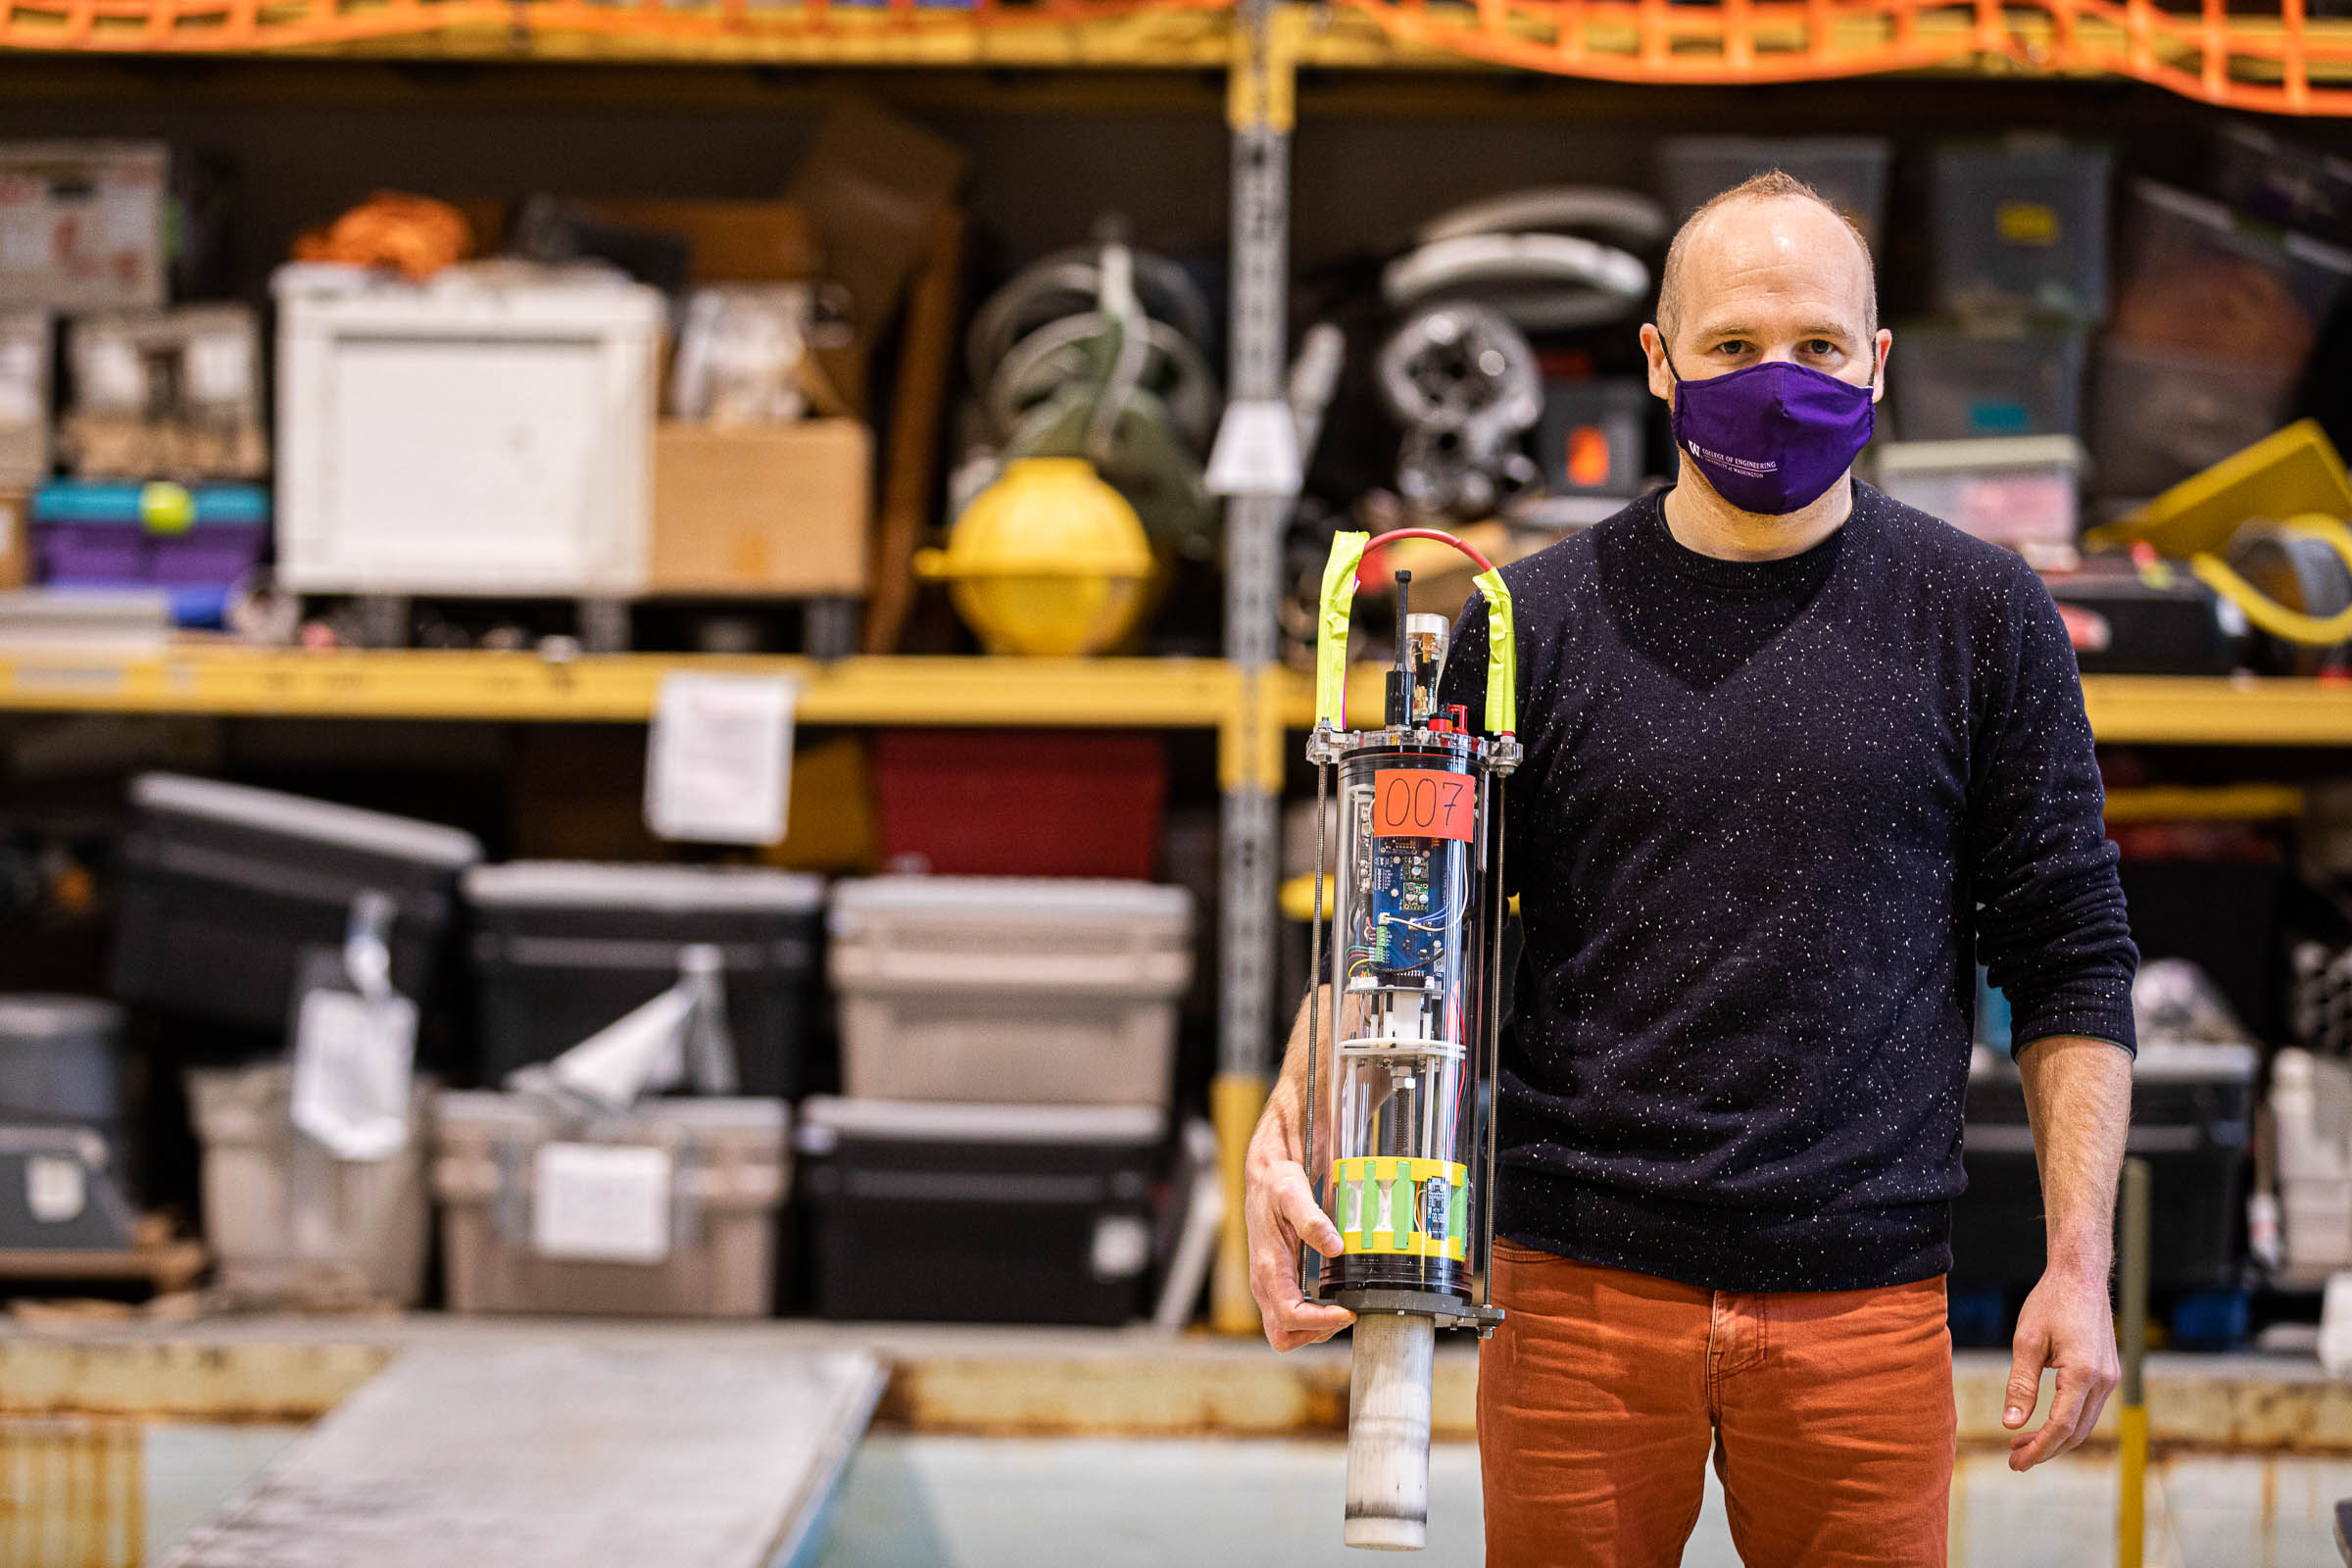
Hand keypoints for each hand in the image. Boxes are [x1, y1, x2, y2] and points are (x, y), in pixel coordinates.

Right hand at [1243, 1092, 1354, 1351]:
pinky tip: (1331, 1297)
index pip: (1291, 1316)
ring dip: (1314, 1328)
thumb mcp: (1293, 1192)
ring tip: (1341, 1307)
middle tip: (1343, 1313)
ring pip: (1286, 1329)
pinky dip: (1311, 1316)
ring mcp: (1269, 1284)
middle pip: (1283, 1335)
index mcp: (1268, 1268)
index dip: (1321, 1322)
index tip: (1348, 1312)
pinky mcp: (1276, 1281)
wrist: (1264, 1173)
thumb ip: (1312, 1221)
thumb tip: (1334, 1248)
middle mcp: (1264, 1282)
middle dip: (1315, 1332)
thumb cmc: (1276, 1182)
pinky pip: (1289, 1314)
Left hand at [2002, 1265, 2120, 1470]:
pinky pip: (2088, 1408)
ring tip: (2022, 1444)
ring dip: (2056, 1438)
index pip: (2061, 1426)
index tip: (2016, 1462)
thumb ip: (2020, 1385)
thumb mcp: (2026, 1342)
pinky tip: (2042, 1423)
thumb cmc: (2050, 1303)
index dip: (2038, 1448)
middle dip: (2046, 1450)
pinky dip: (2066, 1422)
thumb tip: (2011, 1424)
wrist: (2080, 1277)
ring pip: (2084, 1423)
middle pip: (2076, 1432)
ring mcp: (2109, 1378)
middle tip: (2015, 1460)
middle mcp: (2103, 1380)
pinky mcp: (2107, 1373)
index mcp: (2083, 1373)